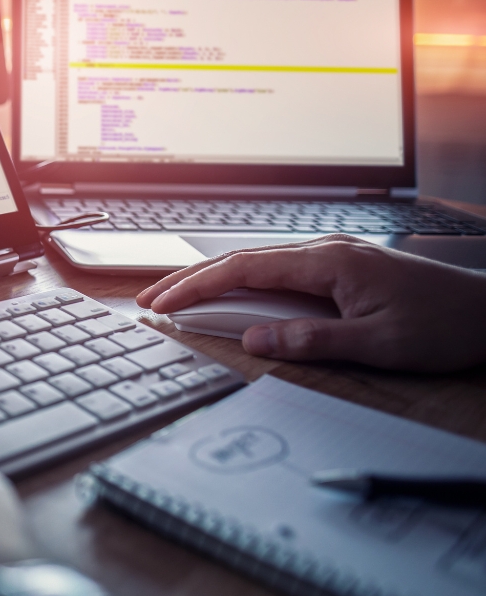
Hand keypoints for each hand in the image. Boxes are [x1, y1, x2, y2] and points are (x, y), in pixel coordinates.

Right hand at [136, 234, 485, 371]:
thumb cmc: (445, 325)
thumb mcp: (378, 345)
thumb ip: (312, 341)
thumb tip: (255, 340)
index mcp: (327, 262)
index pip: (243, 270)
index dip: (195, 288)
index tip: (162, 305)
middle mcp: (324, 250)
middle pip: (239, 260)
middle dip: (189, 279)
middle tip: (150, 300)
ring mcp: (331, 255)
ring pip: (255, 263)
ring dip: (212, 279)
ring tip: (177, 298)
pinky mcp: (339, 267)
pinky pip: (276, 270)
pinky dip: (241, 281)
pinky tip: (229, 294)